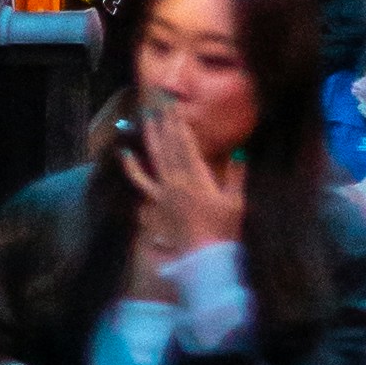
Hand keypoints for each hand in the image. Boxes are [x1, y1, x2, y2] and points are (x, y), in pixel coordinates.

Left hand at [128, 87, 247, 281]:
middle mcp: (176, 182)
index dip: (179, 124)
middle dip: (162, 125)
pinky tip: (126, 160)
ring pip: (151, 164)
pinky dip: (134, 173)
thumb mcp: (236, 200)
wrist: (205, 259)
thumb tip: (239, 151)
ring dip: (145, 144)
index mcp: (197, 177)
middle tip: (156, 105)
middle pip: (167, 148)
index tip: (174, 107)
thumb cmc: (223, 229)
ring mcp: (162, 196)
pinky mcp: (155, 210)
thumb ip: (237, 174)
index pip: (185, 144)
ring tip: (138, 127)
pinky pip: (142, 189)